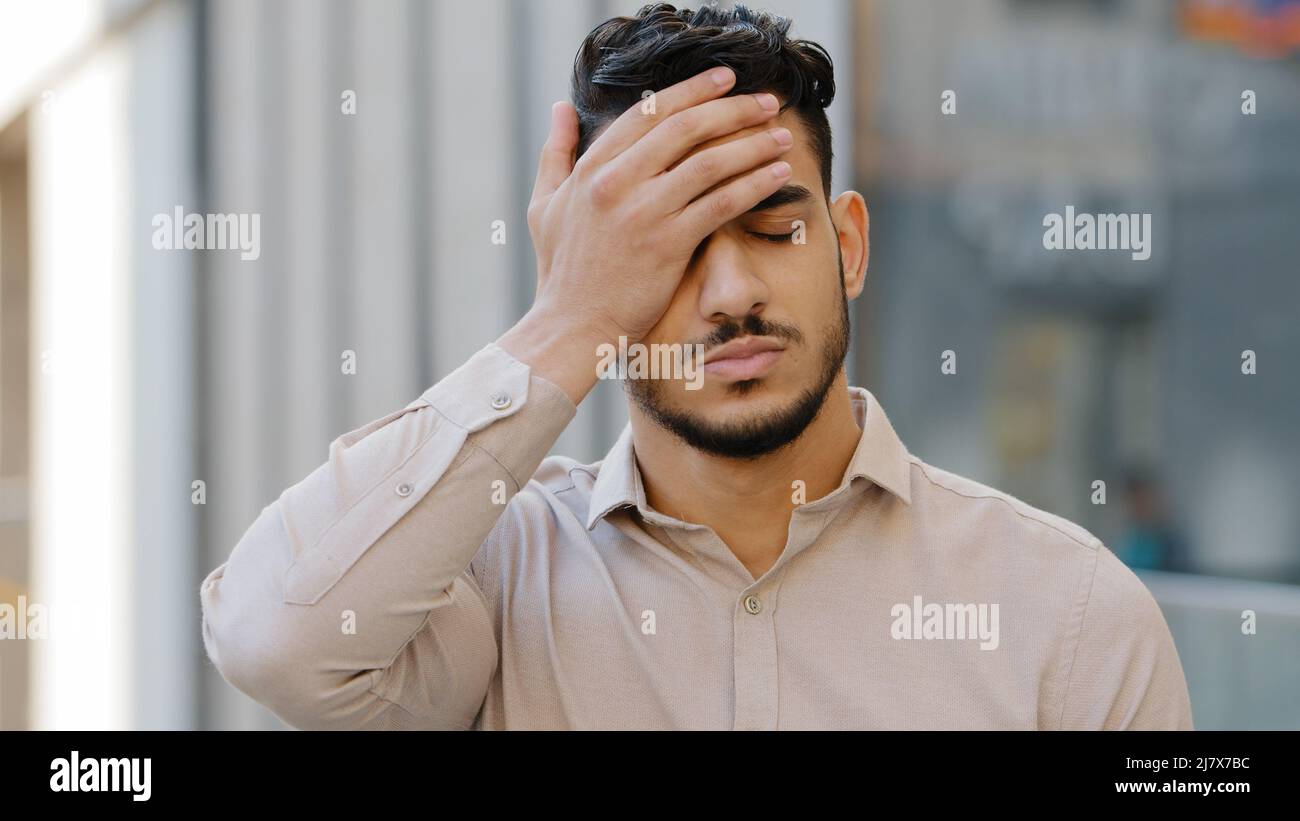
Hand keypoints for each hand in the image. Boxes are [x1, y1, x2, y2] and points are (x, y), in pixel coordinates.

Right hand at [526, 66, 793, 344]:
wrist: (570, 328)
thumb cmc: (561, 273)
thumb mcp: (545, 205)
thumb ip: (555, 153)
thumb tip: (561, 108)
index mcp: (591, 168)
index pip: (648, 112)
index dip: (692, 90)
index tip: (725, 79)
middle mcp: (616, 183)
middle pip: (685, 127)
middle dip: (733, 109)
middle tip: (767, 102)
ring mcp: (643, 213)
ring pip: (709, 162)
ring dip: (752, 144)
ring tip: (781, 138)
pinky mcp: (668, 244)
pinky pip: (721, 203)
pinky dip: (754, 184)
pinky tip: (778, 175)